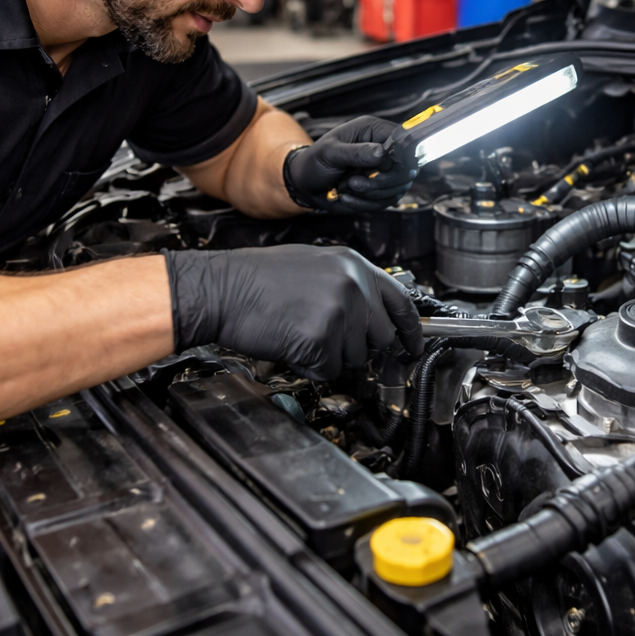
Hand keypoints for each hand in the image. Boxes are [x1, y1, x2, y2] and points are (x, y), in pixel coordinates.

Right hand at [163, 245, 424, 379]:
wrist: (222, 289)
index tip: (413, 345)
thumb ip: (349, 285)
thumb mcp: (314, 265)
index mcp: (354, 265)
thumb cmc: (258, 279)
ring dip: (330, 356)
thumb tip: (372, 315)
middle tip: (327, 338)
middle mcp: (354, 286)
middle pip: (380, 337)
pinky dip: (309, 366)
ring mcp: (340, 312)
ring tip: (298, 331)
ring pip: (355, 358)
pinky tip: (289, 344)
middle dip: (358, 346)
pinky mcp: (321, 339)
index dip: (410, 329)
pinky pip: (328, 371)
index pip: (400, 302)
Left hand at [284, 116, 417, 212]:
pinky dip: (367, 203)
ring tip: (347, 187)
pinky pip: (387, 201)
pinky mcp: (382, 189)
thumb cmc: (315, 161)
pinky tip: (348, 197)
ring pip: (398, 187)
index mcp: (373, 131)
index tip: (380, 168)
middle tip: (354, 182)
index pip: (403, 141)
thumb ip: (356, 152)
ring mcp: (385, 171)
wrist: (306, 183)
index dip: (398, 157)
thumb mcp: (330, 153)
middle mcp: (383, 149)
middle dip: (381, 181)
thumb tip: (381, 152)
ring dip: (372, 194)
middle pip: (406, 168)